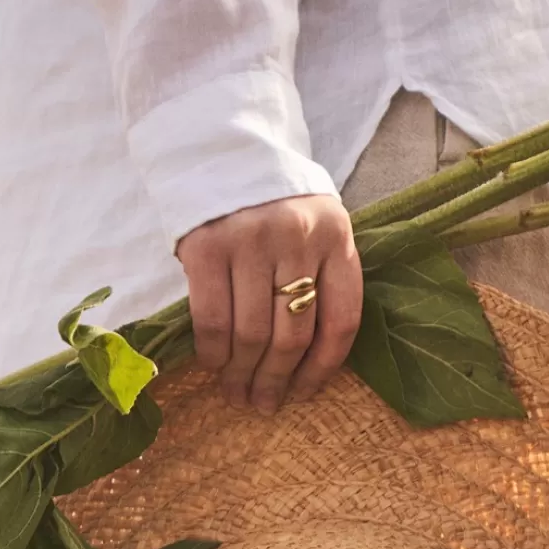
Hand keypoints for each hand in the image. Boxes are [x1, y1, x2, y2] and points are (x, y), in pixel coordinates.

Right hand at [176, 193, 362, 414]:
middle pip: (293, 335)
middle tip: (262, 404)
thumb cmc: (268, 198)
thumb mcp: (312, 224)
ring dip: (243, 374)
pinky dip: (213, 352)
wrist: (218, 144)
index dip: (322, 369)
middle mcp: (299, 238)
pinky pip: (214, 319)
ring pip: (253, 333)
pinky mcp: (207, 246)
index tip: (303, 394)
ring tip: (237, 394)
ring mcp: (252, 241)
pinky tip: (214, 366)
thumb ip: (318, 274)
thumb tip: (303, 359)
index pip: (341, 320)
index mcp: (337, 236)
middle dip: (277, 380)